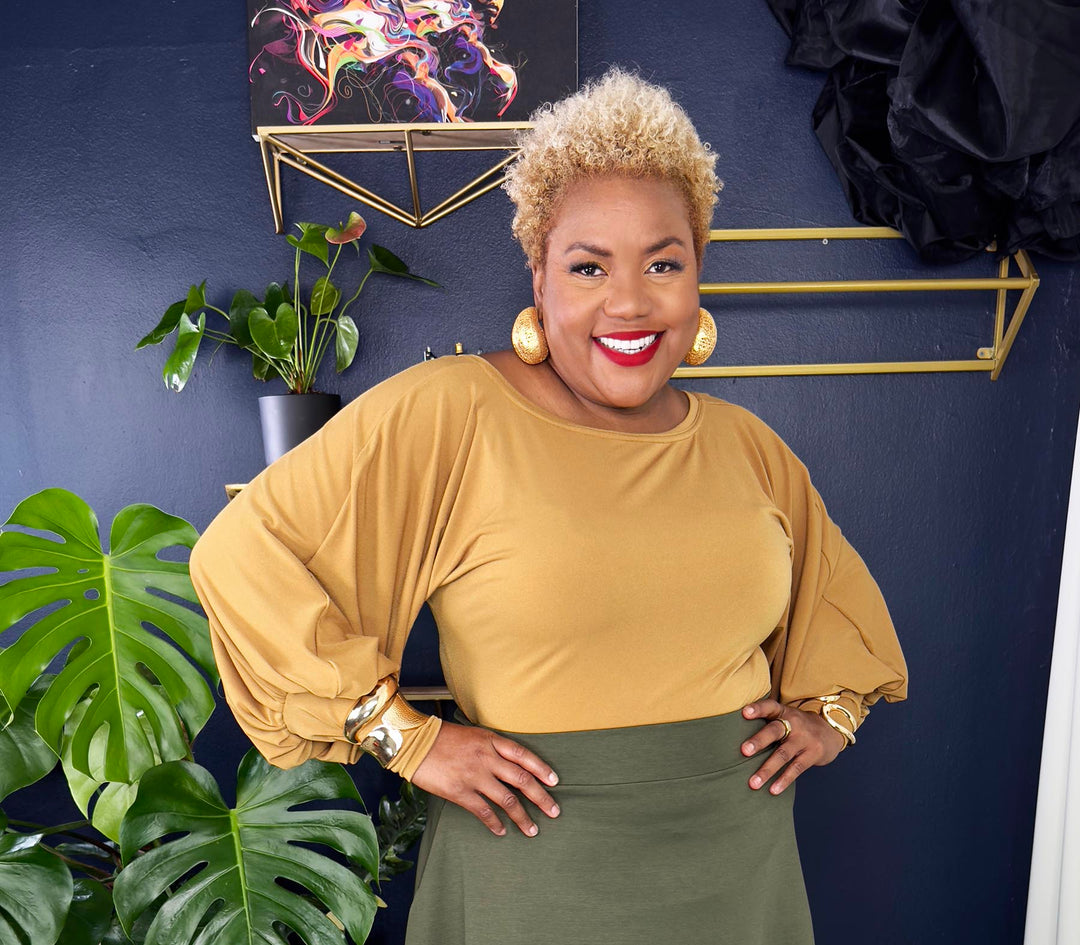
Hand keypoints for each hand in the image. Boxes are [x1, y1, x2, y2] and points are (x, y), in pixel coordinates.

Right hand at [410, 721, 560, 836]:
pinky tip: (502, 831)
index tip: (554, 781)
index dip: (541, 769)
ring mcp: (475, 776)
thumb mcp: (471, 734)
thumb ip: (489, 747)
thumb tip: (506, 763)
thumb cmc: (441, 737)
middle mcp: (487, 758)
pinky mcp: (460, 792)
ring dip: (523, 817)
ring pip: (507, 800)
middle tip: (554, 811)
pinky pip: (484, 811)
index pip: (523, 755)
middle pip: (522, 779)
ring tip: (532, 829)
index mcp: (491, 740)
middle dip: (541, 797)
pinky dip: (495, 823)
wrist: (414, 742)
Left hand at [740, 698, 845, 794]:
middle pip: (774, 730)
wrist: (829, 731)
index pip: (769, 707)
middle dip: (759, 741)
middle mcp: (794, 723)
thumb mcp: (784, 717)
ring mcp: (804, 739)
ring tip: (753, 783)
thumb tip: (732, 736)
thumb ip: (765, 722)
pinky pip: (796, 768)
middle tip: (743, 751)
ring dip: (767, 769)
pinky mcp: (813, 754)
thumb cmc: (795, 726)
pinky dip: (784, 780)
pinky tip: (773, 790)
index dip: (757, 709)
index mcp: (783, 712)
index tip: (744, 713)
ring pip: (783, 754)